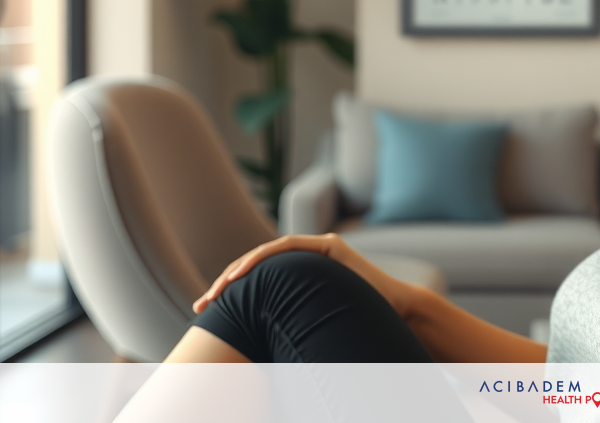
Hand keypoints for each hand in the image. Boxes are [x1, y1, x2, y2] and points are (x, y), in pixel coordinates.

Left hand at [192, 233, 419, 317]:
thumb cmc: (357, 326)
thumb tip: (258, 354)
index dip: (230, 295)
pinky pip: (288, 247)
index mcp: (299, 280)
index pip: (257, 284)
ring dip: (237, 271)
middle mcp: (306, 262)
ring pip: (266, 255)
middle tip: (203, 305)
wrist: (396, 313)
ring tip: (218, 290)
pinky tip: (243, 272)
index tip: (206, 313)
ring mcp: (318, 250)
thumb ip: (289, 328)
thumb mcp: (310, 327)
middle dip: (225, 284)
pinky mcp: (330, 246)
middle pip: (256, 268)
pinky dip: (263, 257)